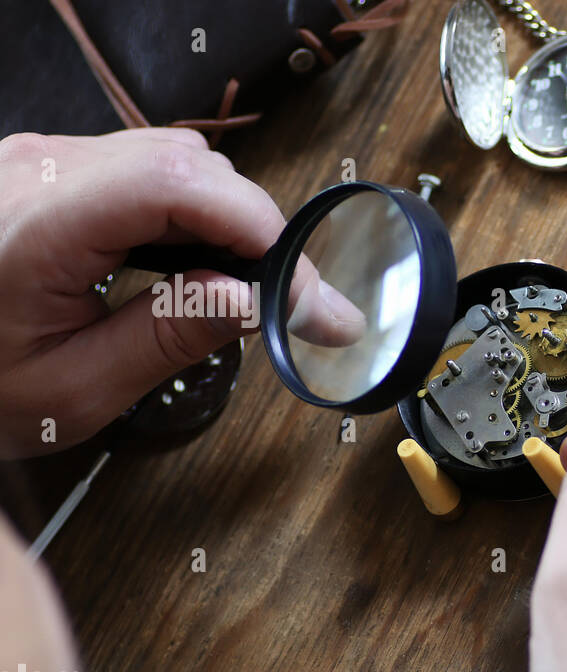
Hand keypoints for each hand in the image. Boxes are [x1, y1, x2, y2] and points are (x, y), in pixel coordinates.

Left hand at [0, 129, 285, 457]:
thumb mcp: (73, 391)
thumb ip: (168, 336)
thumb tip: (251, 298)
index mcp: (40, 221)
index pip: (181, 184)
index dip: (261, 229)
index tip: (304, 293)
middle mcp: (42, 170)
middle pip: (192, 169)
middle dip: (261, 236)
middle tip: (300, 309)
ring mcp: (45, 163)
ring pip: (179, 166)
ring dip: (231, 226)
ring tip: (255, 294)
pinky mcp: (53, 173)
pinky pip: (149, 175)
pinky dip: (195, 219)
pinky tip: (206, 269)